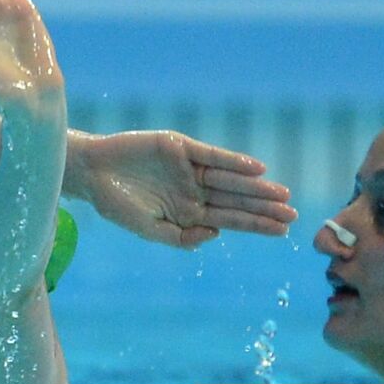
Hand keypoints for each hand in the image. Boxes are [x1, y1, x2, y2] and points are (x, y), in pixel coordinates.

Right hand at [73, 131, 296, 247]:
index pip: (231, 220)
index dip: (257, 225)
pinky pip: (212, 155)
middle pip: (237, 200)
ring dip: (256, 187)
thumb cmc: (115, 203)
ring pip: (230, 179)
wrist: (89, 172)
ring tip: (282, 195)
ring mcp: (189, 168)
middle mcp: (194, 190)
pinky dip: (234, 162)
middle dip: (264, 208)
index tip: (283, 231)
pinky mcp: (181, 146)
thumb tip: (215, 234)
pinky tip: (256, 169)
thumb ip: (180, 237)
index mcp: (189, 212)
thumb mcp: (147, 229)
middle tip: (294, 214)